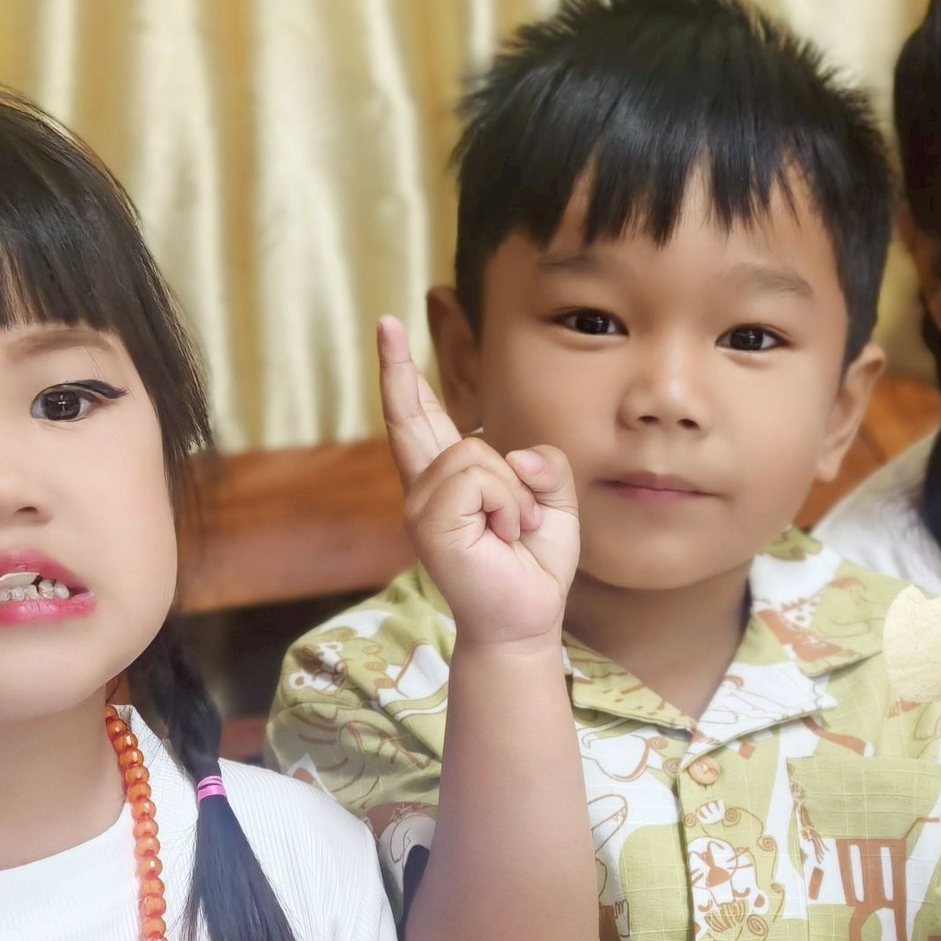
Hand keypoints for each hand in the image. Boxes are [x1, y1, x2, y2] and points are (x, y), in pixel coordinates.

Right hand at [378, 315, 578, 648]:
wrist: (526, 620)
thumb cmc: (533, 565)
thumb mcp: (553, 503)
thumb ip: (545, 466)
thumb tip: (521, 456)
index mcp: (448, 481)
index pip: (421, 419)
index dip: (403, 375)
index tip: (389, 328)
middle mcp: (426, 489)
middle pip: (411, 416)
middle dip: (398, 367)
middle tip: (386, 320)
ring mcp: (422, 506)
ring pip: (475, 453)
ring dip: (516, 493)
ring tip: (515, 529)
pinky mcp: (431, 524)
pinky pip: (480, 478)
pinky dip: (510, 504)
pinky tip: (507, 535)